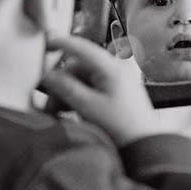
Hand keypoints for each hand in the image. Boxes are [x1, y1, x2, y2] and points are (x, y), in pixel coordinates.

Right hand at [43, 35, 166, 146]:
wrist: (144, 148)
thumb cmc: (121, 128)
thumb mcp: (87, 106)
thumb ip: (65, 87)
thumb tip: (48, 75)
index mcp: (112, 68)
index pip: (82, 47)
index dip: (62, 43)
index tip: (46, 42)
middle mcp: (116, 69)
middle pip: (80, 66)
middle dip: (62, 82)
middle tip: (49, 102)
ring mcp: (118, 80)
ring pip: (84, 78)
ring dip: (68, 92)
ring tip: (58, 111)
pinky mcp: (117, 91)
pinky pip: (92, 87)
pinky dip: (79, 96)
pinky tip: (69, 110)